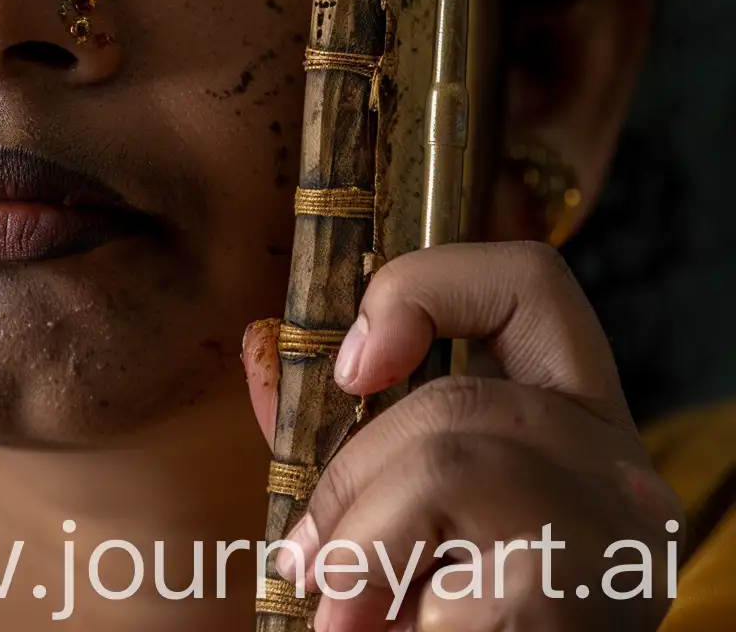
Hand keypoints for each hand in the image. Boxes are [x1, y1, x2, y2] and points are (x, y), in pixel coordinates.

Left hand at [243, 243, 679, 629]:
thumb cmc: (463, 614)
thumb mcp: (414, 515)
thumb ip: (356, 442)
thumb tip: (262, 354)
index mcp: (584, 431)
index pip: (531, 284)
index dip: (427, 288)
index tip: (351, 368)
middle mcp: (619, 473)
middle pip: (452, 399)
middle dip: (355, 480)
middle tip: (313, 563)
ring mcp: (614, 537)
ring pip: (440, 466)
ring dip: (362, 549)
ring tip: (348, 615)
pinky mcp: (576, 604)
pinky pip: (447, 577)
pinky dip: (400, 617)